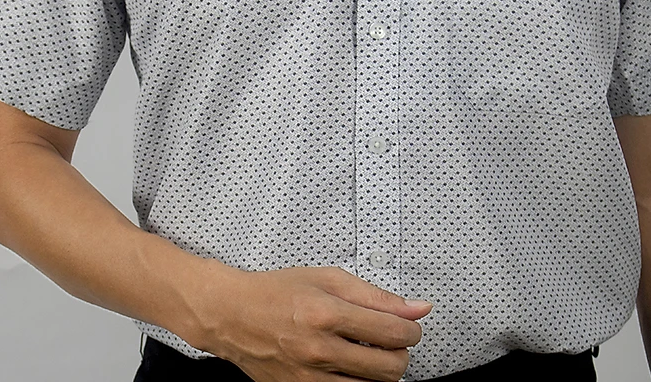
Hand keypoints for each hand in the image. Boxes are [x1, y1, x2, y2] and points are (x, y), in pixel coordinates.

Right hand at [186, 262, 432, 380]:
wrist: (232, 315)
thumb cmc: (278, 290)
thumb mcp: (328, 278)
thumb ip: (375, 294)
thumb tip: (418, 308)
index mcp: (326, 314)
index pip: (390, 331)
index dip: (411, 329)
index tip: (410, 324)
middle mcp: (318, 350)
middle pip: (389, 368)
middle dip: (401, 352)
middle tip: (392, 339)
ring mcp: (308, 379)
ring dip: (382, 371)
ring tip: (370, 352)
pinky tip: (352, 365)